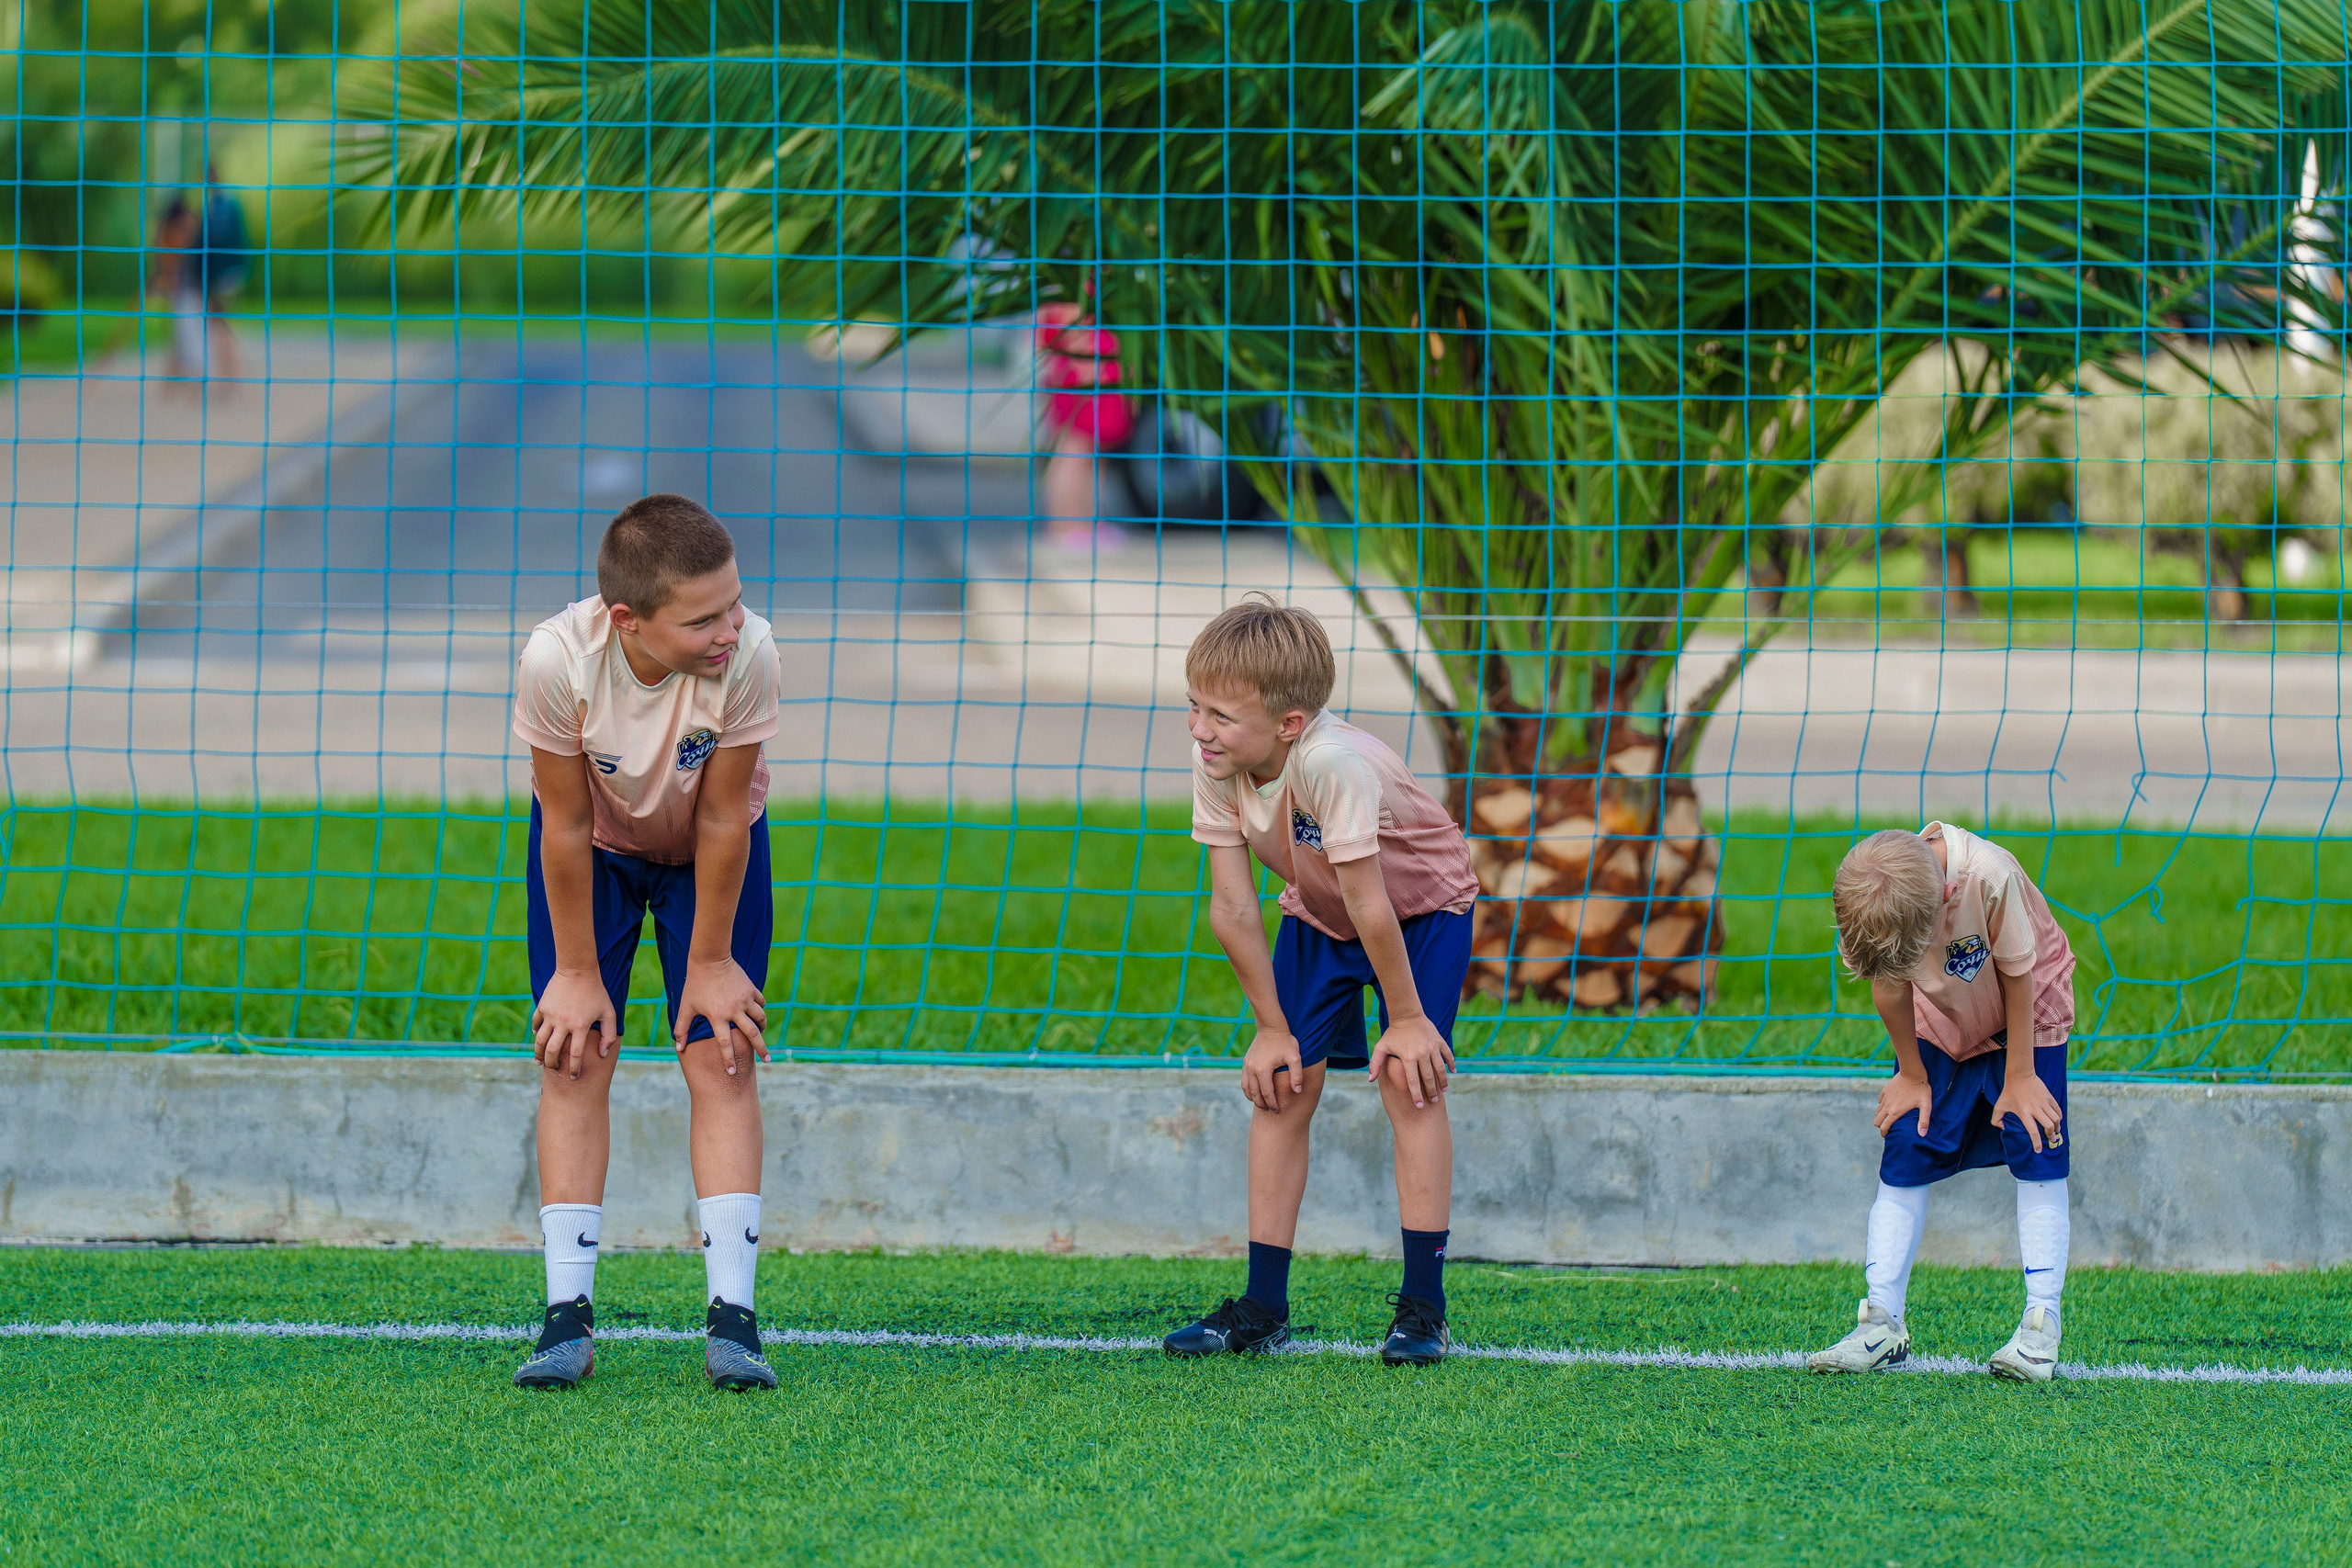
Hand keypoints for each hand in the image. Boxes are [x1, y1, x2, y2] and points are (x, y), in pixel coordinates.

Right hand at [533, 969, 617, 1080]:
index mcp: (580, 1025)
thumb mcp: (608, 1012)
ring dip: (539, 1054)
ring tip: (540, 1063)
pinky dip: (536, 1034)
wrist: (578, 970)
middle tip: (555, 1070)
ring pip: (540, 1041)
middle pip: (553, 1051)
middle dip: (553, 1064)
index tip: (574, 1078)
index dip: (574, 1069)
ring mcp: (551, 1015)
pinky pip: (536, 1025)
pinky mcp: (542, 1007)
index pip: (576, 1054)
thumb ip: (608, 1035)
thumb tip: (602, 1054)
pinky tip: (539, 1040)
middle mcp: (563, 1022)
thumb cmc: (596, 992)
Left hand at [675, 957, 768, 1074]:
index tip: (732, 1072)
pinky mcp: (751, 989)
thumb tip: (678, 1047)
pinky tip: (757, 1013)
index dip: (728, 1059)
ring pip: (760, 1018)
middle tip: (768, 1060)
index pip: (724, 1044)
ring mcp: (744, 999)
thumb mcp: (686, 1006)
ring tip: (761, 1034)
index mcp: (717, 1016)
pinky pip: (761, 1003)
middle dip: (761, 1049)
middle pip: (751, 1034)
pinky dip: (760, 1009)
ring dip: (762, 1028)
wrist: (710, 959)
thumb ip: (682, 1028)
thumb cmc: (695, 984)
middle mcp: (733, 1010)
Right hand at [1240, 1029, 1307, 1111]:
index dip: (1273, 1104)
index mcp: (1263, 1070)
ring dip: (1253, 1099)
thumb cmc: (1285, 1042)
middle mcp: (1252, 1069)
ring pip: (1246, 1088)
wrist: (1271, 1027)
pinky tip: (1255, 1093)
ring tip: (1262, 1105)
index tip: (1278, 1110)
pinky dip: (1248, 1090)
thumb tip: (1297, 1091)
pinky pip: (1244, 1080)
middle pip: (1255, 1094)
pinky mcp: (1245, 1062)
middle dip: (1263, 1104)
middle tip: (1271, 1110)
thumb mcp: (1295, 1057)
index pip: (1267, 1093)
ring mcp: (1247, 1065)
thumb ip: (1297, 1075)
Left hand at [1368, 1014, 1453, 1108]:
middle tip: (1433, 1102)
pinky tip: (1453, 1072)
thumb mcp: (1381, 1047)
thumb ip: (1375, 1063)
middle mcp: (1421, 1053)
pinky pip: (1448, 1055)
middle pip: (1428, 1077)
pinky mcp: (1439, 1041)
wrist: (1407, 1015)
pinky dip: (1451, 1064)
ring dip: (1443, 1081)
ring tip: (1444, 1091)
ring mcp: (1432, 1047)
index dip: (1416, 1095)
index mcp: (1408, 1057)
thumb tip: (1370, 1080)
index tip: (1419, 1106)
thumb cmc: (1393, 1034)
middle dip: (1431, 1091)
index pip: (1412, 1081)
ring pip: (1440, 1068)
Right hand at [1873, 1070, 1932, 1137]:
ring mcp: (1885, 1098)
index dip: (1884, 1133)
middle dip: (1880, 1126)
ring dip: (1881, 1116)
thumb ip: (1924, 1121)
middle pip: (1876, 1121)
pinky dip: (1882, 1105)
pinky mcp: (1885, 1091)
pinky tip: (1890, 1104)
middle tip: (1888, 1127)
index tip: (1887, 1135)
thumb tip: (1922, 1135)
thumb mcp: (1925, 1106)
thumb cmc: (1921, 1090)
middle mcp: (1887, 1106)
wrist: (1912, 1073)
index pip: (1883, 1127)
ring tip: (1889, 1117)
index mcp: (1895, 1112)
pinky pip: (1880, 1101)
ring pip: (1877, 1111)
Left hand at [1993, 1070, 2063, 1153]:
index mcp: (2024, 1112)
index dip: (2036, 1142)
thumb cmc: (2009, 1091)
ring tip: (2055, 1131)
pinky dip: (2059, 1117)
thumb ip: (1996, 1118)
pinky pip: (2058, 1110)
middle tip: (2051, 1139)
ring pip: (2056, 1119)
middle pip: (2048, 1126)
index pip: (2032, 1131)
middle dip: (2051, 1135)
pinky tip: (2057, 1120)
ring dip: (2057, 1127)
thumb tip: (2001, 1128)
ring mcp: (2044, 1103)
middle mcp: (2035, 1109)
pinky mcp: (2049, 1097)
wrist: (2020, 1075)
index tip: (2038, 1150)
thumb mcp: (1999, 1105)